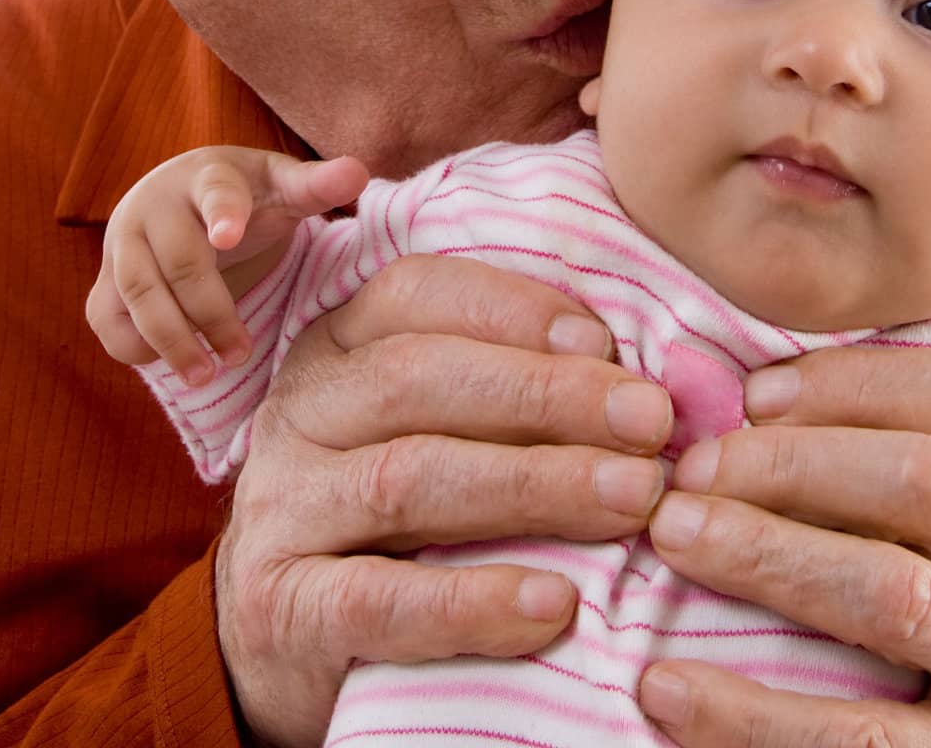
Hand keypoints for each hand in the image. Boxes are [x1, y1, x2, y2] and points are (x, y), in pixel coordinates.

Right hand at [86, 146, 368, 383]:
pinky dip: (134, 346)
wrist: (182, 195)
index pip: (217, 191)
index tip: (229, 237)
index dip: (224, 212)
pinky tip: (172, 363)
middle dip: (210, 311)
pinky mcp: (106, 276)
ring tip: (205, 375)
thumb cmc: (247, 195)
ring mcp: (124, 240)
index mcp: (208, 175)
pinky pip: (106, 317)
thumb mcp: (282, 185)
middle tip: (240, 353)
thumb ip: (317, 185)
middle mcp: (157, 204)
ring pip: (136, 293)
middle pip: (178, 261)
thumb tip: (359, 173)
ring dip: (170, 339)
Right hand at [215, 254, 672, 747]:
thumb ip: (508, 390)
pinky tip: (555, 604)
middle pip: (418, 378)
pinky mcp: (281, 608)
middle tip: (650, 421)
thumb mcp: (434, 428)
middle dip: (545, 393)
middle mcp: (302, 411)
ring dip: (532, 483)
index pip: (416, 293)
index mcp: (338, 346)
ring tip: (633, 499)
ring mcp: (281, 507)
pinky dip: (471, 601)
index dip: (514, 309)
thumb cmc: (393, 513)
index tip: (606, 341)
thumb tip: (632, 380)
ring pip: (408, 478)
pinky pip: (378, 599)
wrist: (287, 636)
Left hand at [639, 345, 930, 744]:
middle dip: (794, 463)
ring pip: (900, 593)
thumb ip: (912, 457)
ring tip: (673, 536)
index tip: (755, 394)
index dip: (860, 383)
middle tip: (692, 469)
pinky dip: (754, 714)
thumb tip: (759, 403)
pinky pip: (866, 741)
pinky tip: (668, 689)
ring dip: (768, 555)